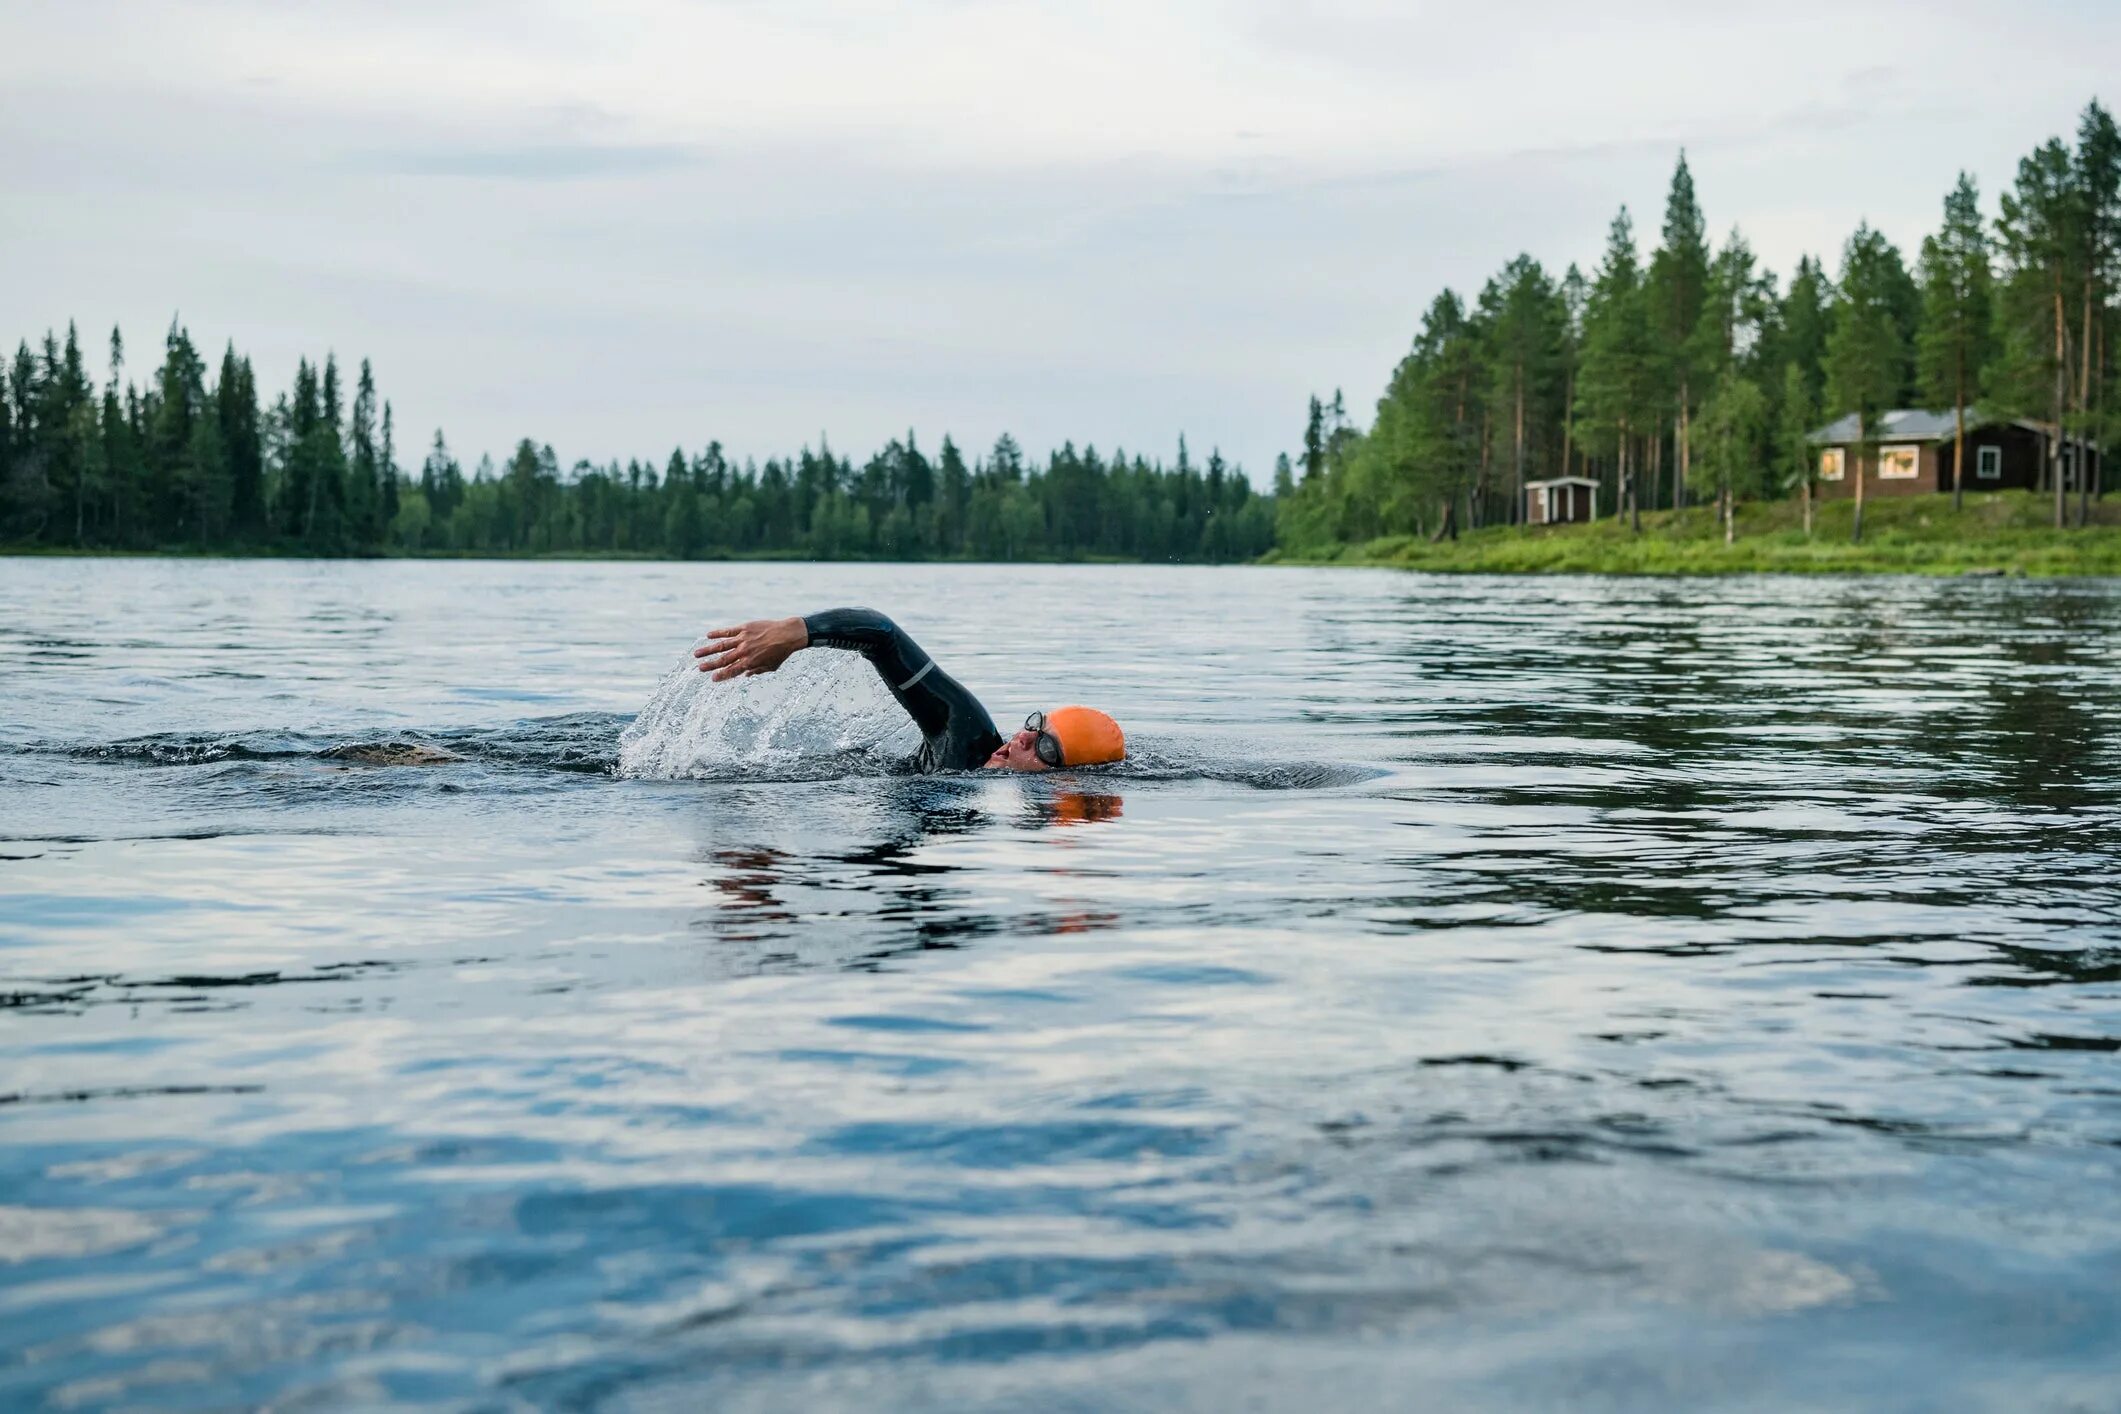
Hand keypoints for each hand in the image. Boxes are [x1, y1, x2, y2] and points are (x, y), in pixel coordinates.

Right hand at [693, 616, 807, 680]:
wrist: (788, 634)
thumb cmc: (781, 652)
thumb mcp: (771, 667)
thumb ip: (757, 671)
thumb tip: (746, 676)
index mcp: (750, 663)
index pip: (731, 671)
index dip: (721, 675)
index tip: (712, 678)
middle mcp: (744, 652)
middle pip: (723, 660)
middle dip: (710, 665)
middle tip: (700, 668)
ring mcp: (743, 639)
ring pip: (721, 645)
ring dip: (708, 650)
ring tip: (697, 654)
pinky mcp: (744, 628)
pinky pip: (728, 631)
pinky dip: (717, 633)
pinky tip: (708, 635)